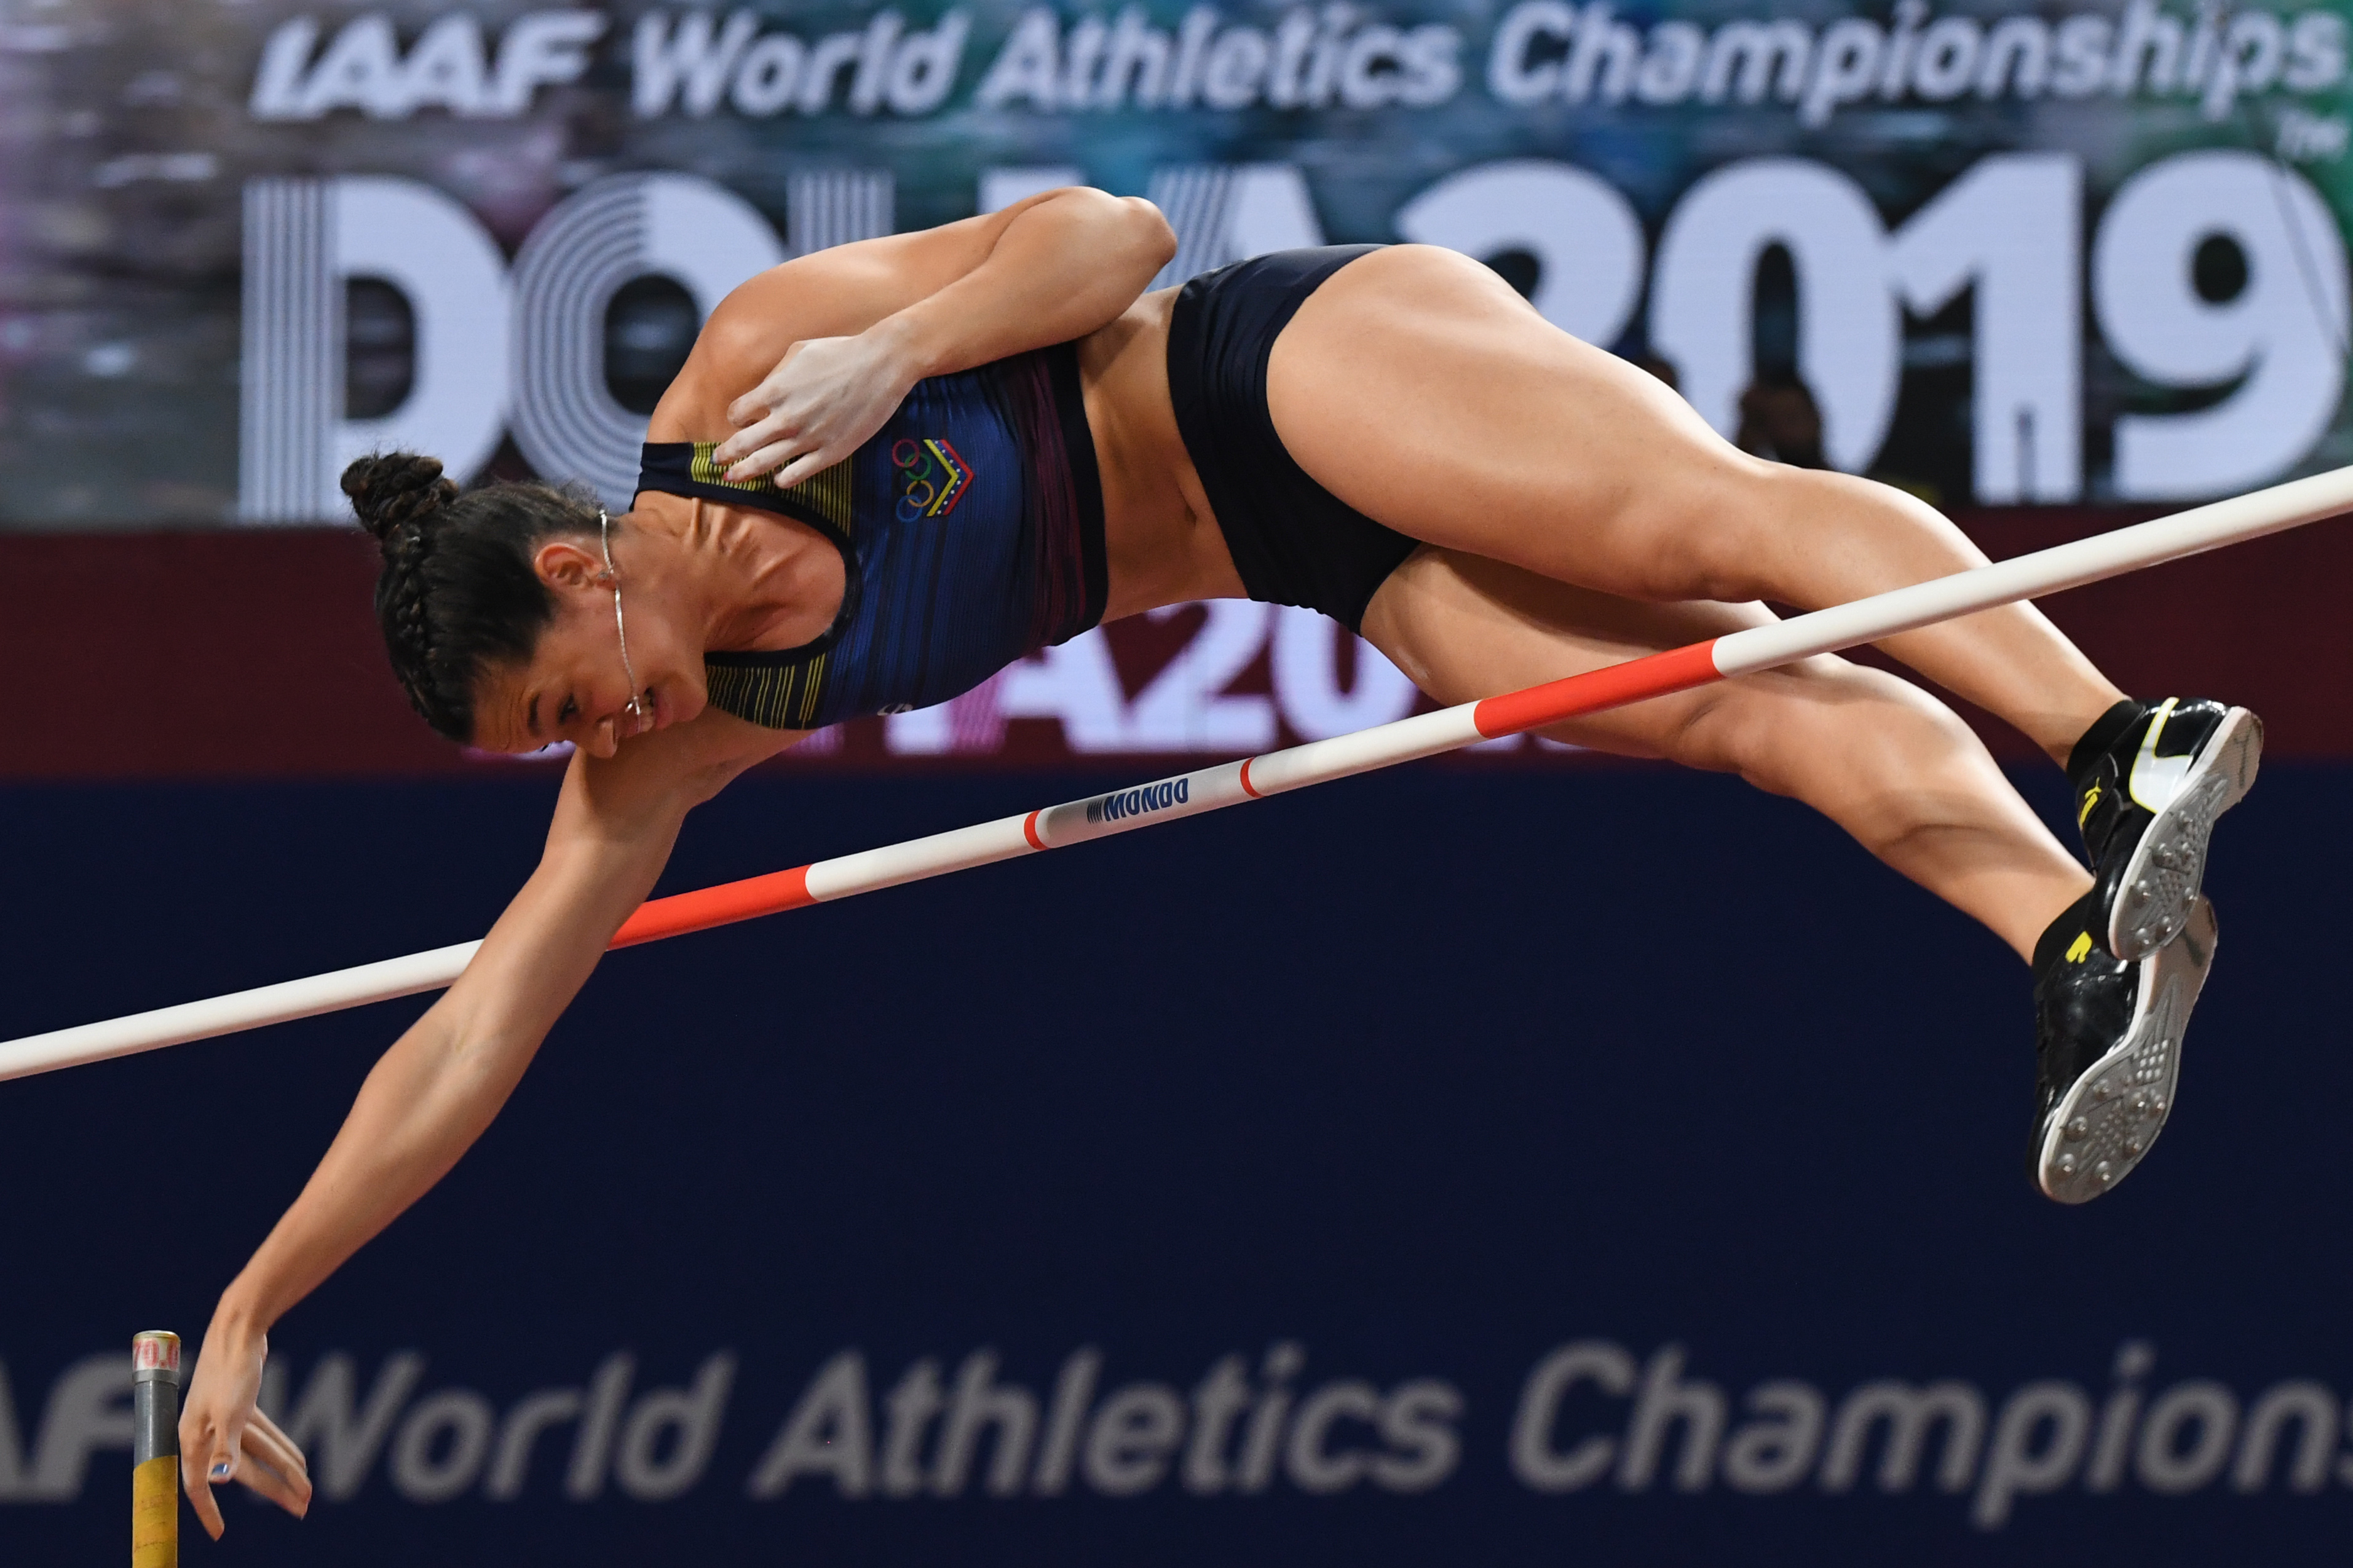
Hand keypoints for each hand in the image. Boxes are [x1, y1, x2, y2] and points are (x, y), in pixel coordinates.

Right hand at [179, 1312, 312, 1538]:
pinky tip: (300, 1462)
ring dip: (284, 1471)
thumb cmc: (230, 1368)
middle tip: (301, 1509)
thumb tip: (218, 1479)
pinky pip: (263, 1435)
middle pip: (242, 1471)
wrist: (240, 1327)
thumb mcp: (231, 1410)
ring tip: (308, 1491)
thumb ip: (226, 1447)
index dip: (208, 1511)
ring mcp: (225, 1418)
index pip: (199, 1485)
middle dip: (273, 1491)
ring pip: (258, 1453)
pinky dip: (281, 1447)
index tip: (220, 1534)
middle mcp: (206, 1431)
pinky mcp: (242, 1405)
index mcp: (195, 1438)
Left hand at [713, 329, 920, 486]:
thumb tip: (763, 393)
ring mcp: (808, 438)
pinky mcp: (830, 453)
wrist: (881, 365)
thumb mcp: (799, 352)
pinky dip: (782, 480)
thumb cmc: (840, 353)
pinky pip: (797, 475)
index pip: (737, 413)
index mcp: (775, 391)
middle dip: (725, 454)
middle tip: (717, 461)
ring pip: (764, 464)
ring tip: (732, 478)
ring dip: (744, 472)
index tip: (740, 421)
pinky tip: (779, 479)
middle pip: (742, 444)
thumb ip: (776, 375)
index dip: (735, 418)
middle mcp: (786, 418)